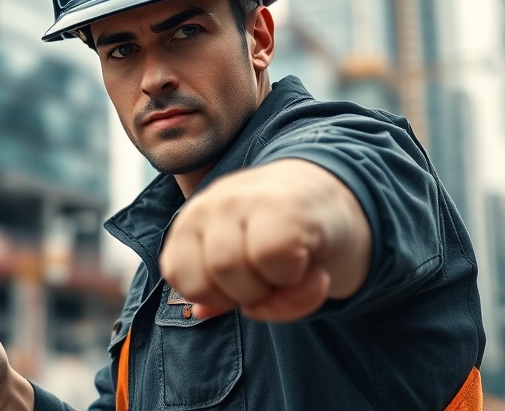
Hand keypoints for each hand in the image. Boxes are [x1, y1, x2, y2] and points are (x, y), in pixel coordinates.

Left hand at [160, 159, 370, 321]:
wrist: (330, 195)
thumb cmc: (279, 236)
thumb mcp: (242, 264)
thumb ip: (220, 292)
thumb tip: (202, 312)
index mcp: (191, 221)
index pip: (176, 274)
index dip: (212, 296)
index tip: (242, 285)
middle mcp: (210, 204)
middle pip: (207, 282)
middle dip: (245, 298)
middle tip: (273, 277)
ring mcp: (243, 199)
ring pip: (234, 273)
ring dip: (273, 290)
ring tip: (293, 269)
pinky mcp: (283, 205)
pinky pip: (274, 260)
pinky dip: (297, 279)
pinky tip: (310, 262)